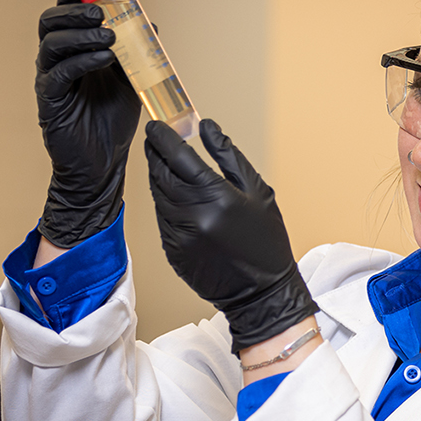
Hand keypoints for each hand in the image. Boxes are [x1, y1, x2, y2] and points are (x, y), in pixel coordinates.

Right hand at [35, 0, 142, 247]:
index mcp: (73, 50)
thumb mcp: (131, 80)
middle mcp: (56, 61)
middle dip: (75, 10)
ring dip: (81, 35)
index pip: (68, 11)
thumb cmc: (112, 122)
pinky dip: (82, 61)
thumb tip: (151, 23)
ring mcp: (50, 80)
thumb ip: (136, 52)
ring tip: (109, 36)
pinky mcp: (49, 102)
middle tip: (101, 11)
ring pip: (52, 44)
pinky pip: (59, 74)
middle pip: (52, 22)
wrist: (103, 165)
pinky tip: (104, 59)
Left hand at [145, 119, 318, 352]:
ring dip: (157, 178)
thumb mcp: (258, 191)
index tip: (156, 127)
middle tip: (154, 141)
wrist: (262, 293)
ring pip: (157, 197)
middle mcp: (193, 216)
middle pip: (161, 175)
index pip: (178, 158)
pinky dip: (163, 204)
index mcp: (217, 197)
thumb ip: (229, 156)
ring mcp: (179, 236)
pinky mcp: (172, 252)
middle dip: (155, 155)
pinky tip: (173, 197)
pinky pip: (161, 219)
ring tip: (164, 166)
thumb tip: (208, 128)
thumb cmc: (266, 242)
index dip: (163, 139)